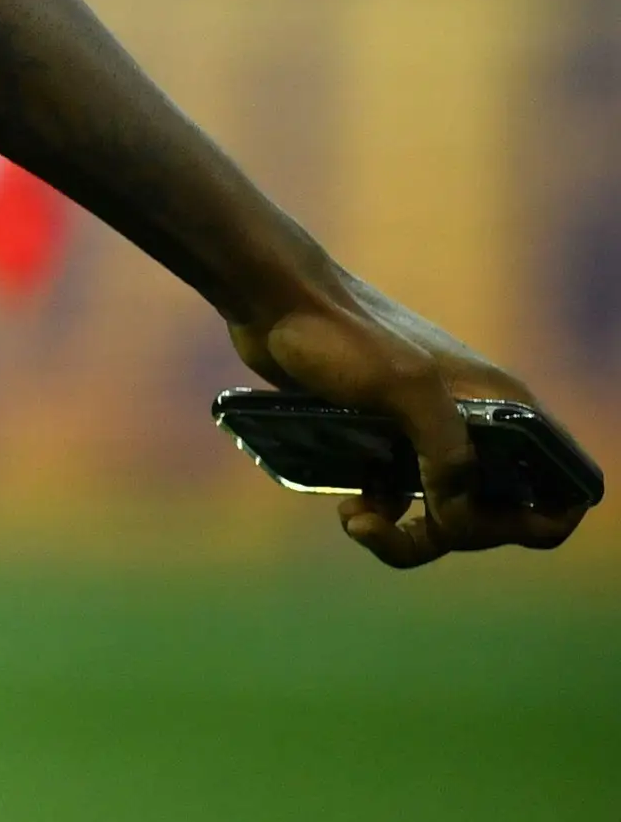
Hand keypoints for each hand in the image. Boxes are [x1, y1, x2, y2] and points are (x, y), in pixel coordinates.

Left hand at [232, 277, 590, 565]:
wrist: (273, 300)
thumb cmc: (342, 334)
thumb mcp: (406, 388)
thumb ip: (448, 454)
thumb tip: (461, 519)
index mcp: (502, 407)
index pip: (564, 481)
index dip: (537, 520)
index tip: (482, 526)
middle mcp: (475, 424)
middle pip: (497, 513)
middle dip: (455, 535)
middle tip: (406, 527)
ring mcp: (427, 434)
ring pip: (444, 514)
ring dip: (409, 537)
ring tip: (357, 522)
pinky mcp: (382, 439)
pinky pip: (399, 499)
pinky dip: (381, 516)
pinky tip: (349, 512)